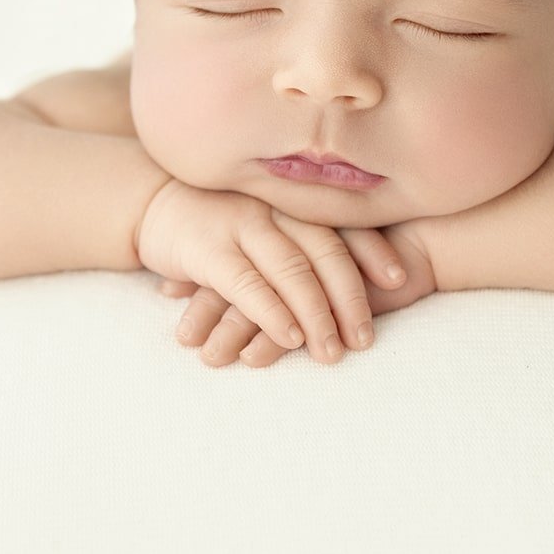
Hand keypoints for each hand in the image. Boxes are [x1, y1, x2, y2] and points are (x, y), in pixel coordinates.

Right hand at [135, 177, 392, 364]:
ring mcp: (242, 225)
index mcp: (294, 201)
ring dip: (316, 314)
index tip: (401, 279)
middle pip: (325, 251)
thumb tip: (359, 269)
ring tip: (332, 352)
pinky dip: (271, 312)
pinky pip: (246, 284)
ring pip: (291, 270)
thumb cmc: (222, 216)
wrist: (153, 202)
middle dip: (350, 298)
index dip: (374, 250)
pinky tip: (287, 338)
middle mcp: (275, 208)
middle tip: (365, 340)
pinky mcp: (208, 249)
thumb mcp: (268, 216)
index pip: (343, 223)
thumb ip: (302, 235)